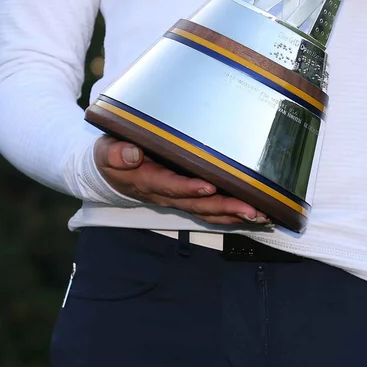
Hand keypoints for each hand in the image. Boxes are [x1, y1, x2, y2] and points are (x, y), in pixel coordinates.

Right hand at [94, 135, 267, 223]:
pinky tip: (256, 214)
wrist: (111, 172)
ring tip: (261, 216)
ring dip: (234, 215)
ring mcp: (178, 199)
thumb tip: (131, 153)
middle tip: (251, 210)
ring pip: (207, 211)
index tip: (209, 187)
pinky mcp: (188, 198)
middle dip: (224, 208)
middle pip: (196, 205)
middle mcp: (165, 195)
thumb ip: (116, 153)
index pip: (168, 186)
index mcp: (146, 181)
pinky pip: (211, 211)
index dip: (188, 188)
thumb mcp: (106, 151)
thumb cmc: (112, 156)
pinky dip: (233, 215)